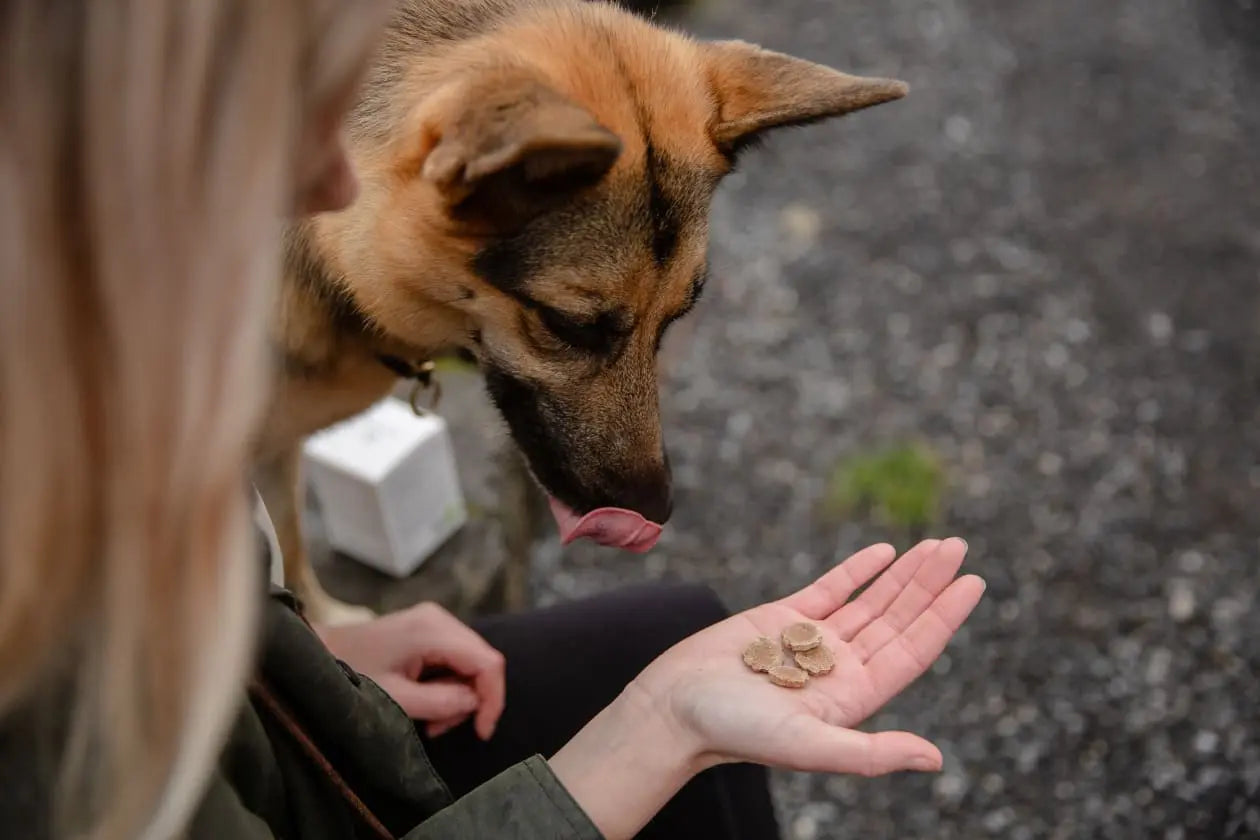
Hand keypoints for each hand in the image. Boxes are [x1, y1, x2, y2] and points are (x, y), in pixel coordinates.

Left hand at [315, 602, 505, 739]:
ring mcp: (433, 622)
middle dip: (470, 700)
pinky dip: (446, 686)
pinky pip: (454, 660)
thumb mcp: (395, 698)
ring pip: (470, 664)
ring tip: (427, 717)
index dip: (492, 699)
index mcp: (434, 629)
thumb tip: (474, 704)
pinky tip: (424, 700)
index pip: (488, 662)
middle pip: (482, 662)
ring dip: (456, 696)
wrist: (315, 653)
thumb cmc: (350, 674)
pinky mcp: (426, 630)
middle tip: (437, 727)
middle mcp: (440, 619)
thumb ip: (439, 702)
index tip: (480, 732)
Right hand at [551, 539, 983, 838]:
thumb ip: (872, 753)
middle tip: (960, 548)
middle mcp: (840, 667)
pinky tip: (884, 551)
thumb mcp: (808, 744)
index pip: (912, 650)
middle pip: (897, 618)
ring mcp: (813, 640)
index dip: (944, 616)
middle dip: (929, 584)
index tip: (973, 583)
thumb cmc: (735, 731)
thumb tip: (936, 759)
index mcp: (854, 696)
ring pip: (870, 600)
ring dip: (903, 573)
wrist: (675, 706)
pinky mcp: (782, 617)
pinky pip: (831, 589)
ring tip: (936, 545)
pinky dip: (858, 570)